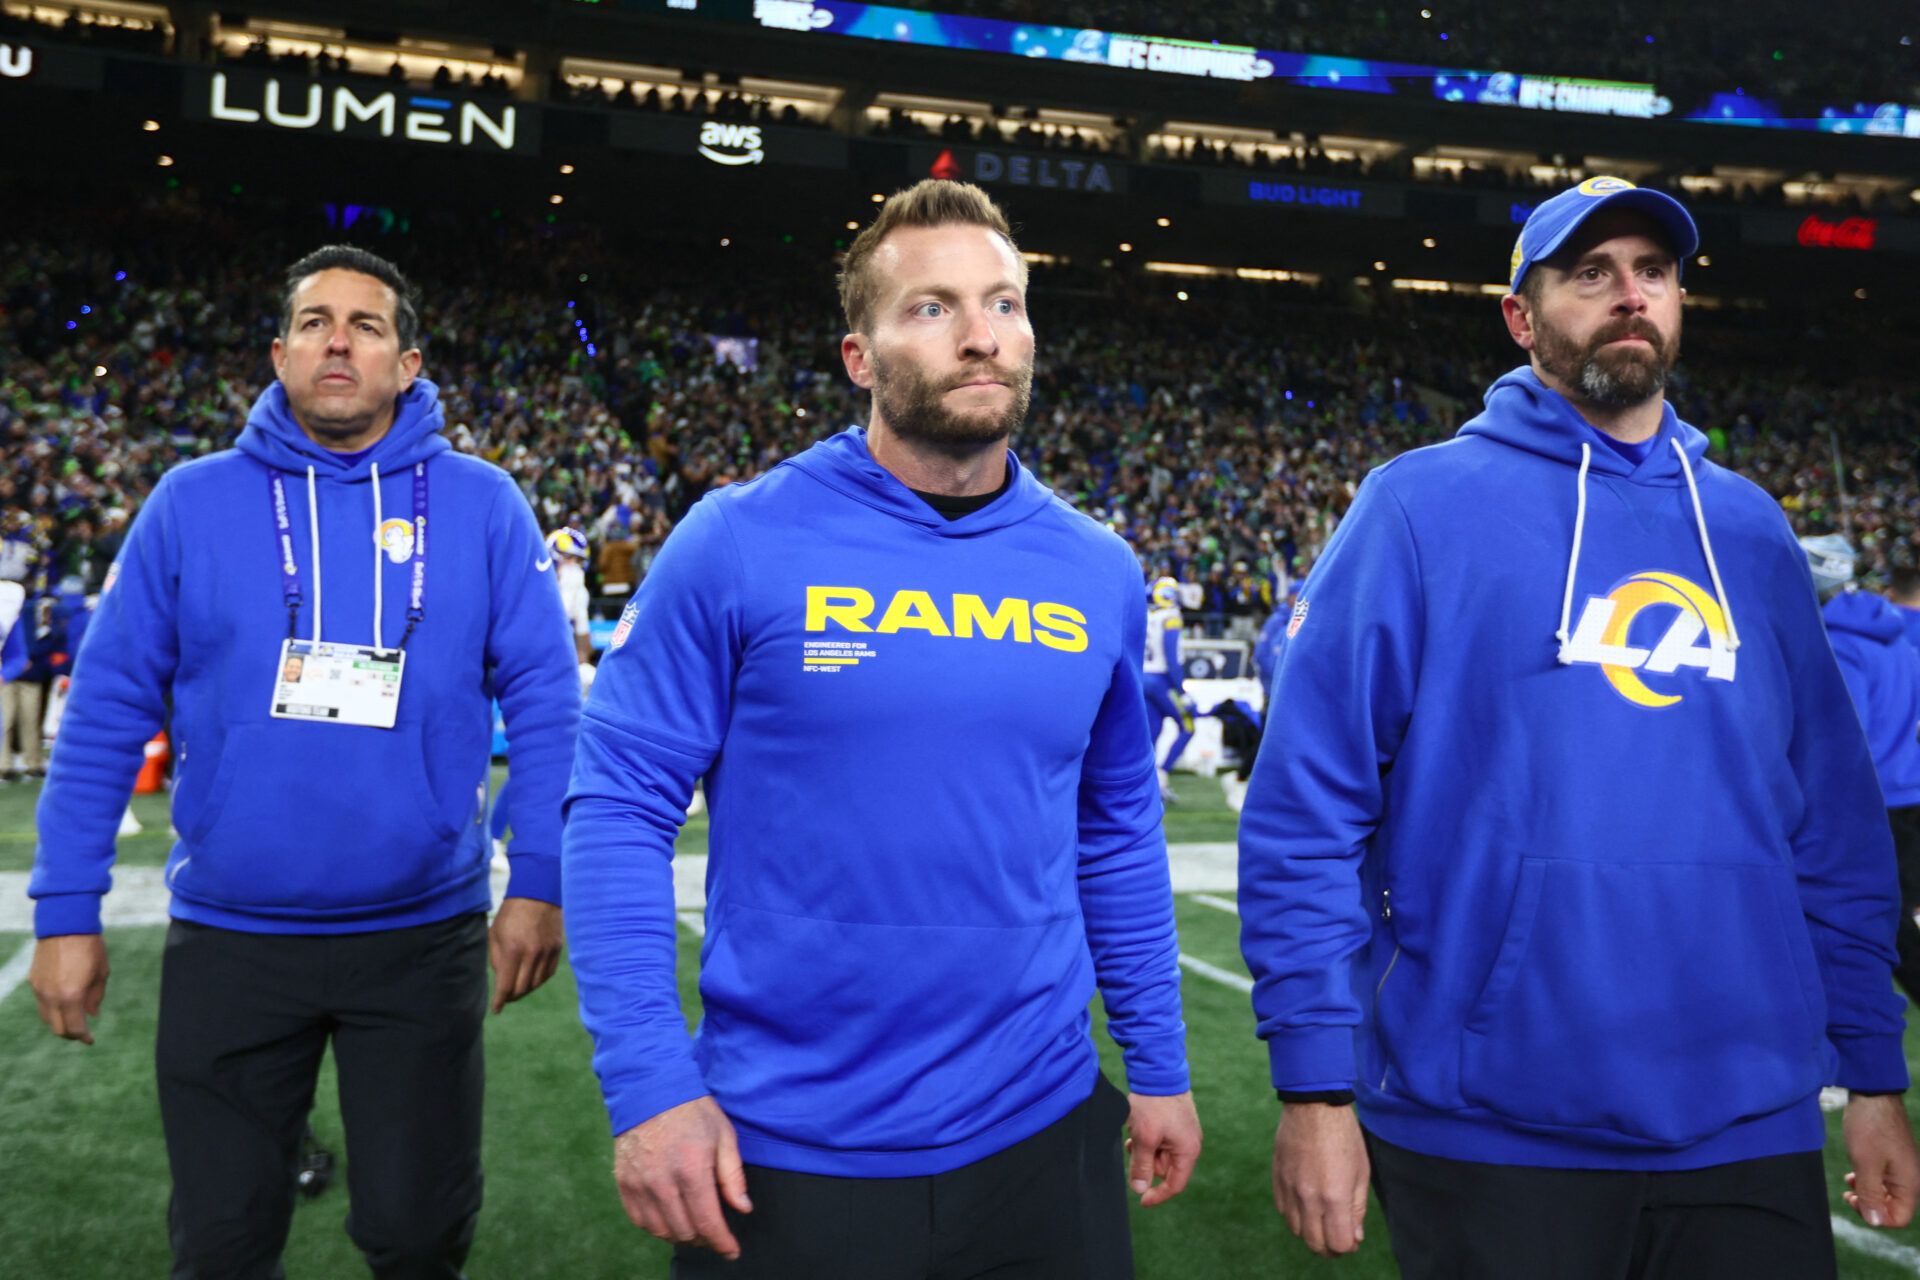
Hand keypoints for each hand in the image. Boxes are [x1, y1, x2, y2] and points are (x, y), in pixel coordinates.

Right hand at [29, 934, 109, 1044]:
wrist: (65, 924)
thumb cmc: (89, 946)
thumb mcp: (101, 973)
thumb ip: (95, 997)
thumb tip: (92, 1015)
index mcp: (70, 996)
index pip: (74, 1028)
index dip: (83, 1037)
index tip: (90, 1040)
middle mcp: (51, 996)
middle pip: (57, 1028)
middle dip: (70, 1034)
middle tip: (82, 1032)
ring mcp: (39, 989)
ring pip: (46, 1017)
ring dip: (59, 1022)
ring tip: (73, 1018)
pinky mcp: (33, 981)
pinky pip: (41, 1003)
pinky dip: (52, 1008)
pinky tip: (63, 1003)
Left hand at [488, 898, 562, 1013]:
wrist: (537, 894)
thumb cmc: (510, 914)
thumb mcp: (495, 935)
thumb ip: (497, 960)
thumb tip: (501, 981)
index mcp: (513, 950)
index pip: (506, 986)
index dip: (500, 1001)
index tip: (496, 1009)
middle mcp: (532, 954)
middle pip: (522, 989)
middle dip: (512, 996)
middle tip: (506, 996)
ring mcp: (547, 952)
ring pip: (536, 984)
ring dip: (525, 989)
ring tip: (518, 987)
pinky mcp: (557, 949)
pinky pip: (548, 974)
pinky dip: (538, 980)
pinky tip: (531, 978)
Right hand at [614, 1096, 752, 1259]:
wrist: (650, 1088)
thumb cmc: (692, 1110)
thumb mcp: (724, 1135)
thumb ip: (733, 1176)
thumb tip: (743, 1208)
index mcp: (692, 1170)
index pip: (708, 1222)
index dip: (722, 1242)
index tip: (731, 1250)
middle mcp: (662, 1182)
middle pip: (684, 1231)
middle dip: (704, 1239)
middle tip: (715, 1233)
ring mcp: (639, 1184)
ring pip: (660, 1230)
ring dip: (680, 1235)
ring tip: (693, 1226)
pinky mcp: (623, 1182)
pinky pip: (639, 1220)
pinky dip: (656, 1227)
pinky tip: (669, 1218)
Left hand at [1126, 1090, 1201, 1206]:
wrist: (1158, 1071)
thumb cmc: (1154, 1104)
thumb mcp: (1145, 1138)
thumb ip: (1142, 1166)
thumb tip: (1140, 1189)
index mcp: (1188, 1151)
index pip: (1175, 1184)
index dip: (1158, 1195)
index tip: (1142, 1201)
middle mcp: (1189, 1143)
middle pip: (1164, 1167)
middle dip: (1146, 1161)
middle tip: (1132, 1146)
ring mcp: (1183, 1132)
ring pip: (1158, 1153)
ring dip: (1144, 1147)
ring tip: (1134, 1131)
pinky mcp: (1174, 1122)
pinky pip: (1159, 1139)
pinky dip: (1146, 1137)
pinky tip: (1137, 1125)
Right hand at [1272, 1102, 1368, 1255]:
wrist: (1313, 1105)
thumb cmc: (1344, 1136)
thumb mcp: (1360, 1172)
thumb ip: (1357, 1209)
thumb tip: (1354, 1237)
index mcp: (1334, 1197)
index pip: (1338, 1243)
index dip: (1347, 1246)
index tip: (1352, 1239)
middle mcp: (1308, 1197)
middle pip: (1314, 1243)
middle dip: (1329, 1247)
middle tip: (1338, 1237)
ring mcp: (1289, 1188)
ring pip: (1296, 1230)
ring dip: (1311, 1232)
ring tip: (1322, 1222)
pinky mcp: (1277, 1178)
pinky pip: (1283, 1210)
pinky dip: (1295, 1216)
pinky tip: (1306, 1206)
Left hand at [1843, 1093, 1919, 1228]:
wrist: (1872, 1095)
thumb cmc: (1870, 1128)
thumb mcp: (1865, 1164)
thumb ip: (1870, 1193)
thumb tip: (1874, 1221)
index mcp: (1909, 1183)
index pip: (1899, 1218)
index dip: (1876, 1217)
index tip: (1856, 1200)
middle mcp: (1909, 1178)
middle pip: (1892, 1208)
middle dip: (1870, 1205)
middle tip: (1848, 1193)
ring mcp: (1901, 1168)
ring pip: (1885, 1194)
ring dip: (1866, 1192)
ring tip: (1849, 1183)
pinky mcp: (1891, 1158)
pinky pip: (1882, 1180)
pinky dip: (1867, 1180)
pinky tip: (1853, 1174)